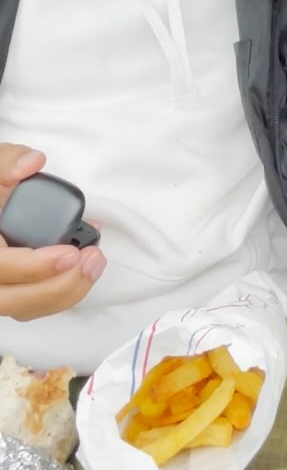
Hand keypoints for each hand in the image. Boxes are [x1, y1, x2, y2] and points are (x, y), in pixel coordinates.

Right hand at [0, 144, 105, 320]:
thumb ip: (7, 161)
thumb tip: (31, 163)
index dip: (34, 266)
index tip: (69, 253)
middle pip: (12, 301)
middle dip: (57, 287)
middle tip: (91, 260)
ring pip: (25, 308)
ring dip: (65, 292)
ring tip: (95, 262)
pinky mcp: (12, 290)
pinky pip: (34, 305)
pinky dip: (63, 293)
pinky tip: (86, 270)